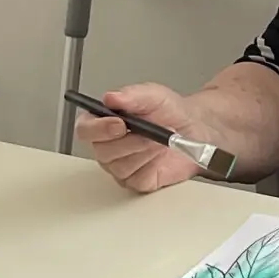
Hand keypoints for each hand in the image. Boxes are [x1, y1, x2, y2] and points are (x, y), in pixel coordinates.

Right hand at [74, 83, 205, 193]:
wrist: (193, 128)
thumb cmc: (168, 112)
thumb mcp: (153, 95)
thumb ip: (132, 96)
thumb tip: (111, 97)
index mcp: (103, 122)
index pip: (85, 129)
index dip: (98, 129)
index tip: (119, 124)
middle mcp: (107, 146)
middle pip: (103, 152)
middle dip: (131, 141)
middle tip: (152, 131)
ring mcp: (120, 167)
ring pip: (122, 166)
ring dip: (145, 151)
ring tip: (162, 140)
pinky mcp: (137, 181)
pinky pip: (138, 178)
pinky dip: (153, 165)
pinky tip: (161, 154)